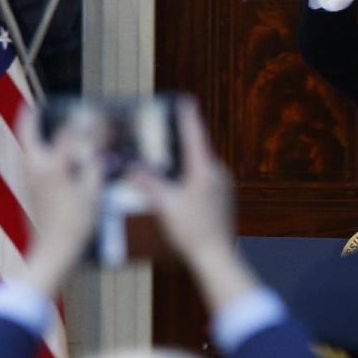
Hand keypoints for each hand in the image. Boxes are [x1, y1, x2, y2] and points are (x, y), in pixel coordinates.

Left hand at [17, 104, 103, 295]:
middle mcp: (36, 168)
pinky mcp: (27, 191)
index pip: (68, 135)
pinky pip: (28, 162)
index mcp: (53, 166)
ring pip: (26, 149)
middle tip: (35, 106)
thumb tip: (96, 154)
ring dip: (30, 135)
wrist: (53, 251)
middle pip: (28, 135)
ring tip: (37, 123)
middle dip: (31, 119)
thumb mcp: (93, 194)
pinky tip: (45, 154)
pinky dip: (34, 150)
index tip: (94, 117)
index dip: (83, 125)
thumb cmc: (76, 223)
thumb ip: (94, 168)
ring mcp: (29, 180)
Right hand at [131, 99, 257, 309]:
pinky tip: (176, 189)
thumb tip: (134, 168)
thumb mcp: (165, 205)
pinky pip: (204, 181)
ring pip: (200, 168)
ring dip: (184, 164)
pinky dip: (189, 179)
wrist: (215, 257)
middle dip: (180, 143)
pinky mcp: (223, 200)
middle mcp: (218, 174)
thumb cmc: (192, 231)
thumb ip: (148, 183)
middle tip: (165, 134)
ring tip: (165, 162)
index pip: (195, 136)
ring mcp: (223, 187)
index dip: (188, 117)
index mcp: (205, 170)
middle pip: (197, 151)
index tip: (185, 100)